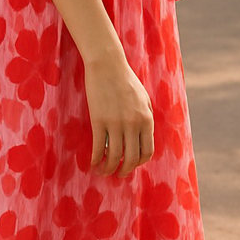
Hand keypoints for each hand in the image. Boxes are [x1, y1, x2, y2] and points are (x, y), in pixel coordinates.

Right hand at [83, 54, 154, 176]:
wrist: (107, 66)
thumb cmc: (126, 80)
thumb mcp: (144, 98)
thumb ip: (146, 117)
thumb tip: (143, 137)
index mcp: (146, 119)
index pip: (147, 151)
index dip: (139, 162)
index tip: (131, 164)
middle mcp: (133, 124)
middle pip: (131, 158)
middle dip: (124, 170)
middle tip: (118, 174)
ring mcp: (116, 123)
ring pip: (114, 156)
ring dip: (108, 168)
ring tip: (103, 171)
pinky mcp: (99, 121)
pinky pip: (98, 147)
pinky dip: (96, 159)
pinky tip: (93, 162)